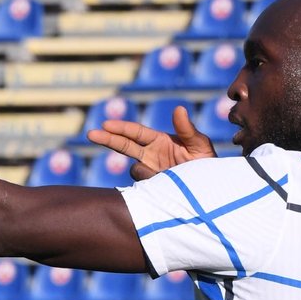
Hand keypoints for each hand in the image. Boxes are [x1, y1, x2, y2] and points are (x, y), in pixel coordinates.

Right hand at [86, 105, 217, 180]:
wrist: (209, 191)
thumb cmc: (207, 163)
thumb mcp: (200, 145)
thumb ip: (187, 129)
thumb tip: (179, 108)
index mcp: (159, 141)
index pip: (135, 132)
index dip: (120, 128)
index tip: (106, 125)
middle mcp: (150, 155)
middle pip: (123, 145)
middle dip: (107, 139)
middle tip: (90, 134)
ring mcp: (149, 172)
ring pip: (136, 170)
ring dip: (146, 172)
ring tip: (166, 175)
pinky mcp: (151, 188)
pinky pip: (143, 185)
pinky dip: (150, 184)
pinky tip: (165, 185)